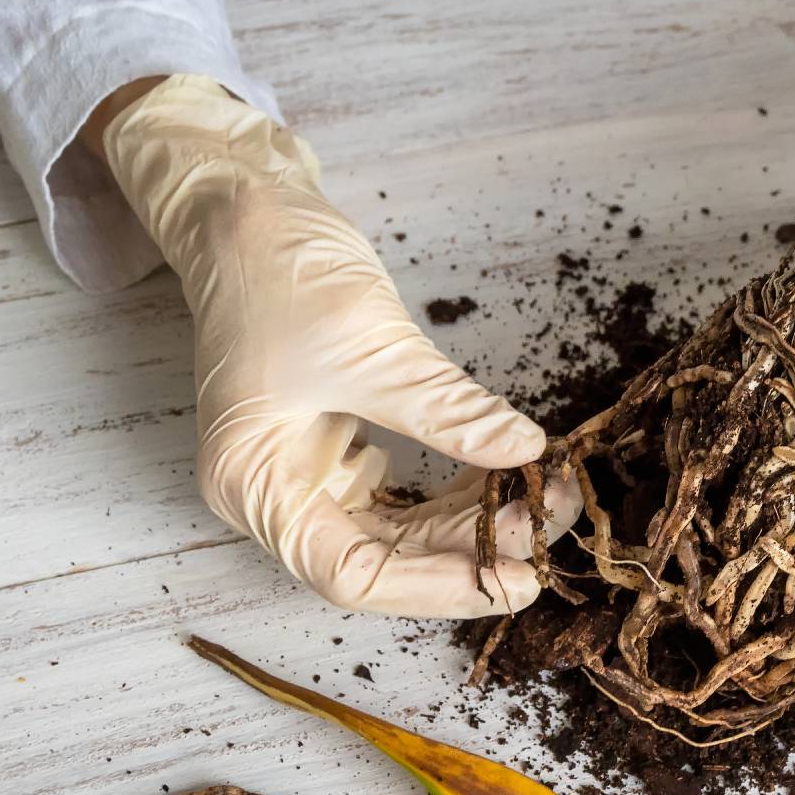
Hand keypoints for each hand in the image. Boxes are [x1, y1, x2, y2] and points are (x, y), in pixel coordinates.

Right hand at [101, 76, 576, 616]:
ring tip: (544, 498)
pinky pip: (399, 496)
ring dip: (468, 522)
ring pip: (397, 532)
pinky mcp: (329, 446)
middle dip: (469, 550)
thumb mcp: (371, 347)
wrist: (243, 208)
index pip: (351, 575)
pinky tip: (503, 476)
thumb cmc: (277, 270)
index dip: (439, 586)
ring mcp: (300, 472)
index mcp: (253, 486)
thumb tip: (526, 451)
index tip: (515, 578)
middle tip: (551, 526)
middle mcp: (271, 494)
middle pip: (380, 561)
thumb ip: (449, 410)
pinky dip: (451, 492)